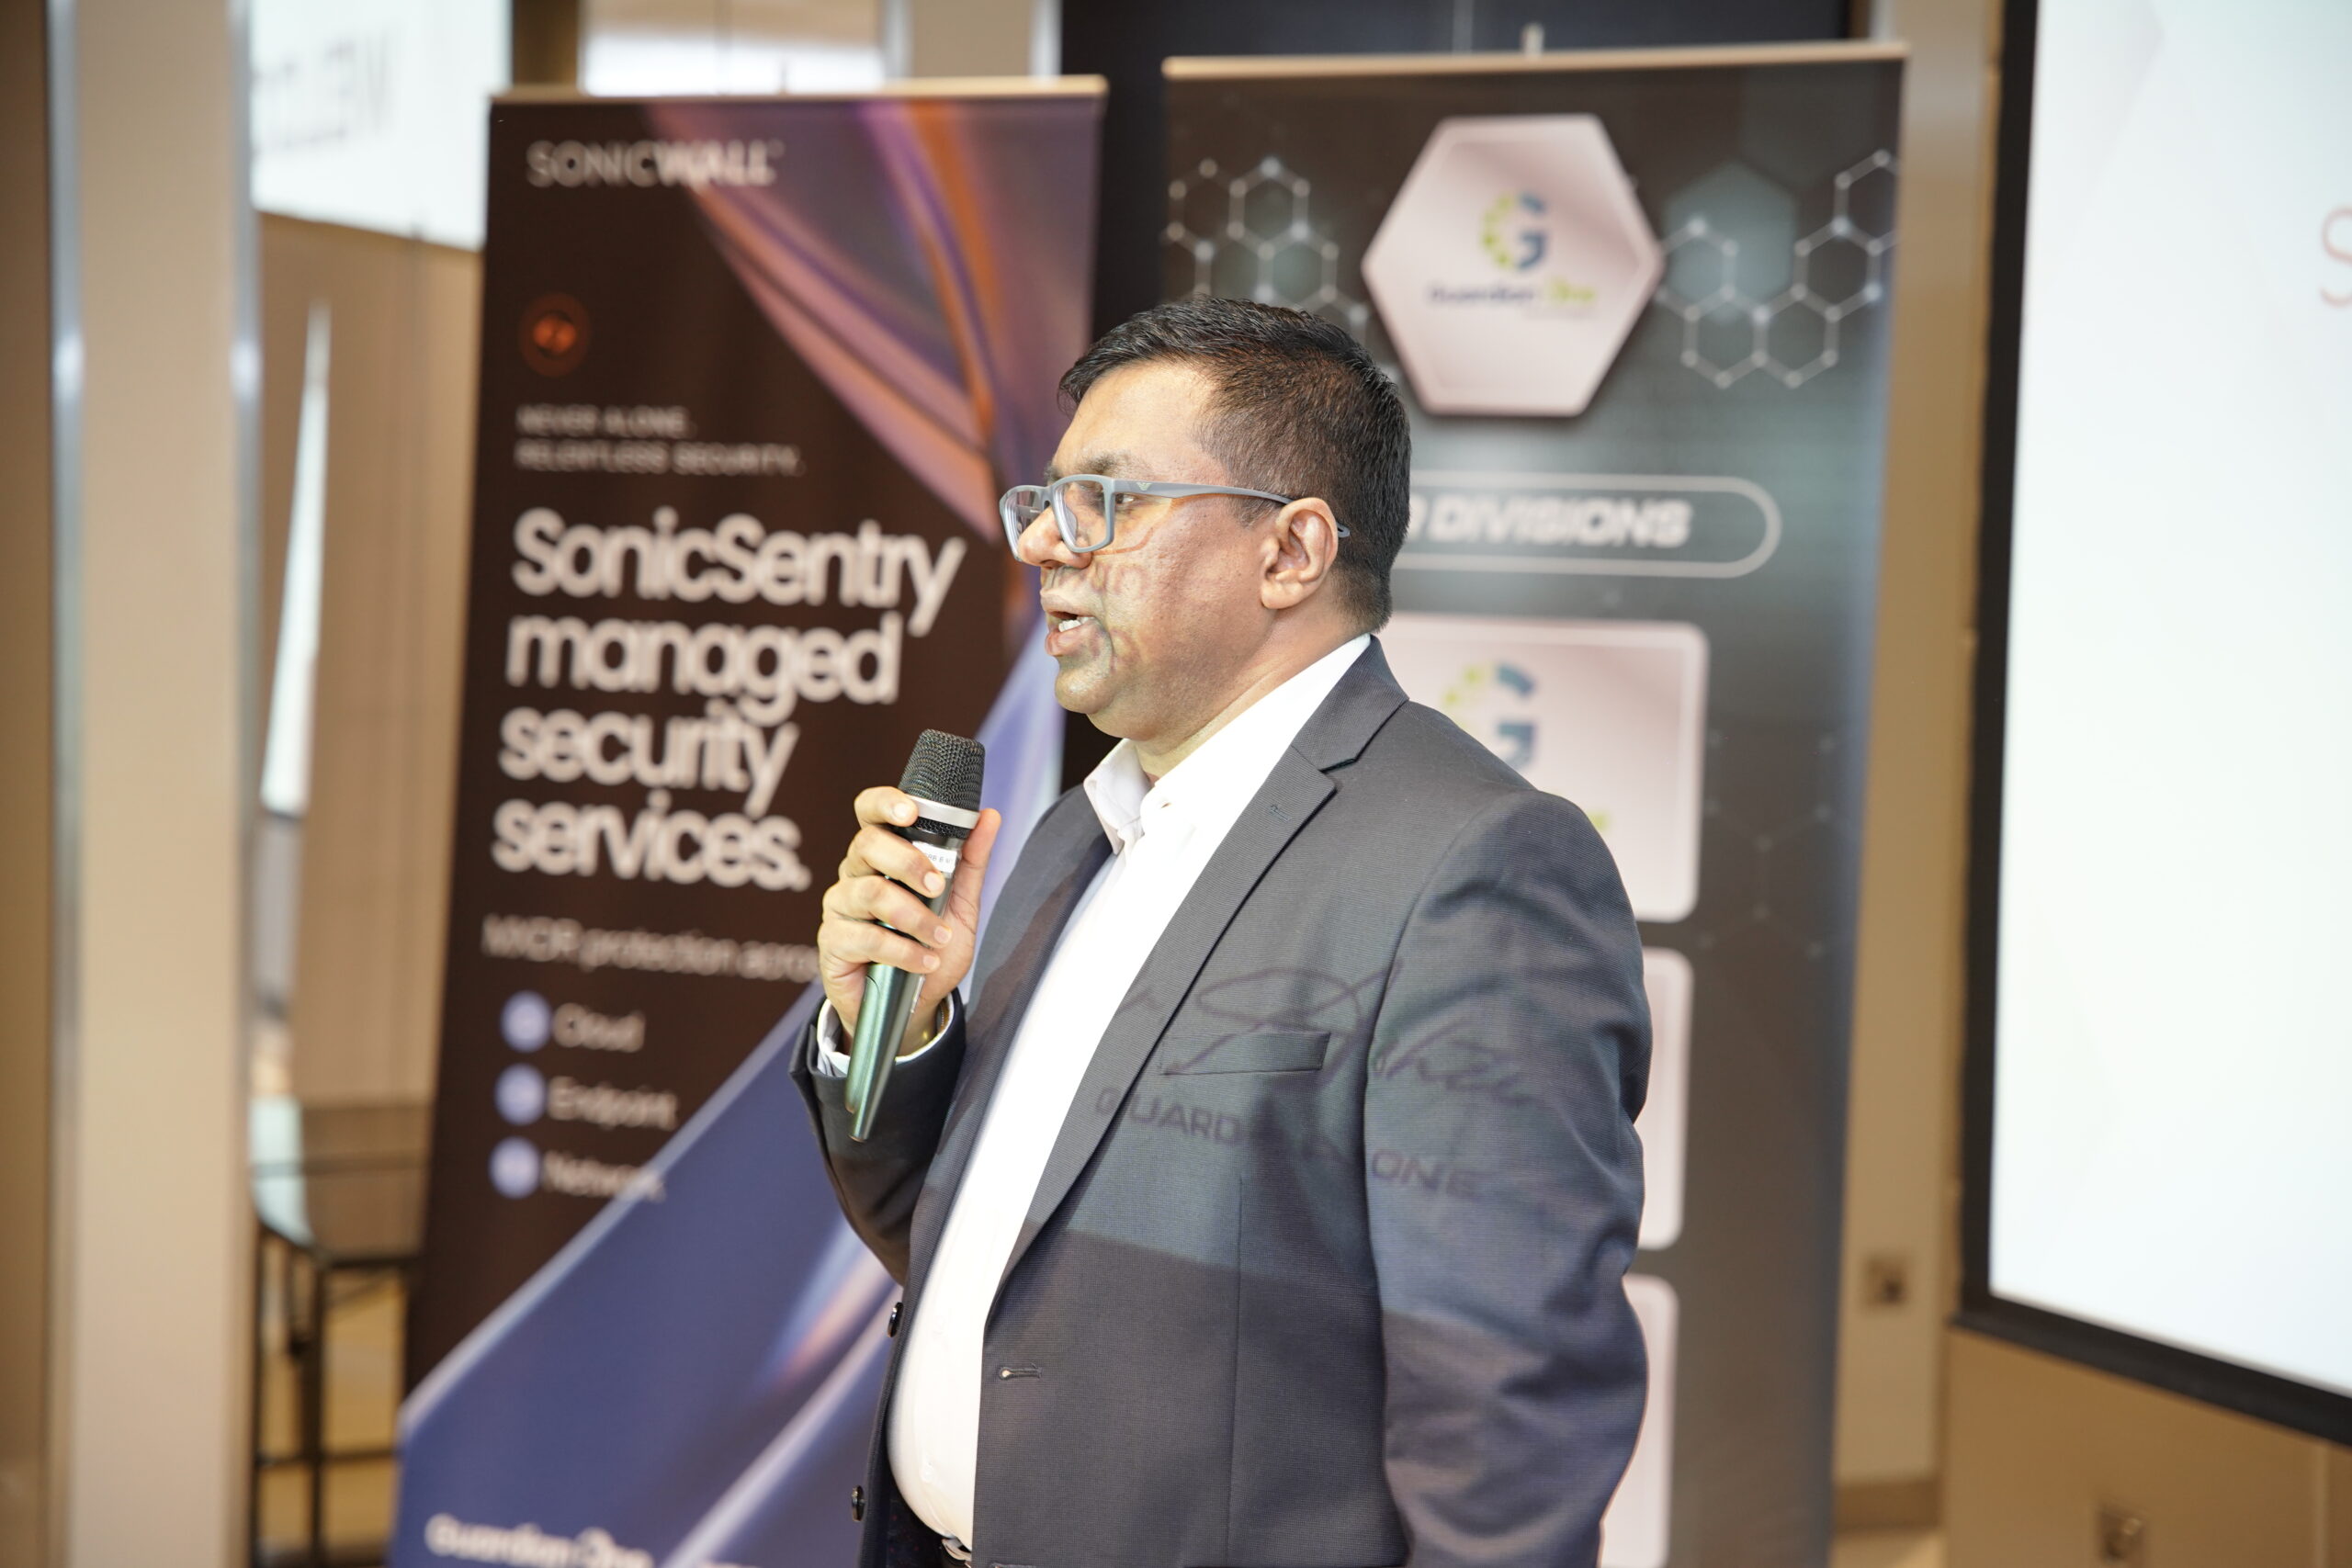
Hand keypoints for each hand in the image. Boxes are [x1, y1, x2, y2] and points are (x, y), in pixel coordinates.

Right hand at [817, 787, 1000, 1057]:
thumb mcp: (960, 904)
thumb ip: (970, 861)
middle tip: (937, 888)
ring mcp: (841, 906)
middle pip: (868, 844)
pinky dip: (903, 951)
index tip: (911, 813)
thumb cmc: (931, 947)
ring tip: (939, 938)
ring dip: (914, 917)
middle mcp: (856, 873)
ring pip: (871, 892)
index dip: (885, 804)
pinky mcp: (833, 941)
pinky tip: (924, 961)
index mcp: (883, 855)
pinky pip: (866, 936)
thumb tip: (988, 817)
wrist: (914, 1005)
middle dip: (909, 862)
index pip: (870, 812)